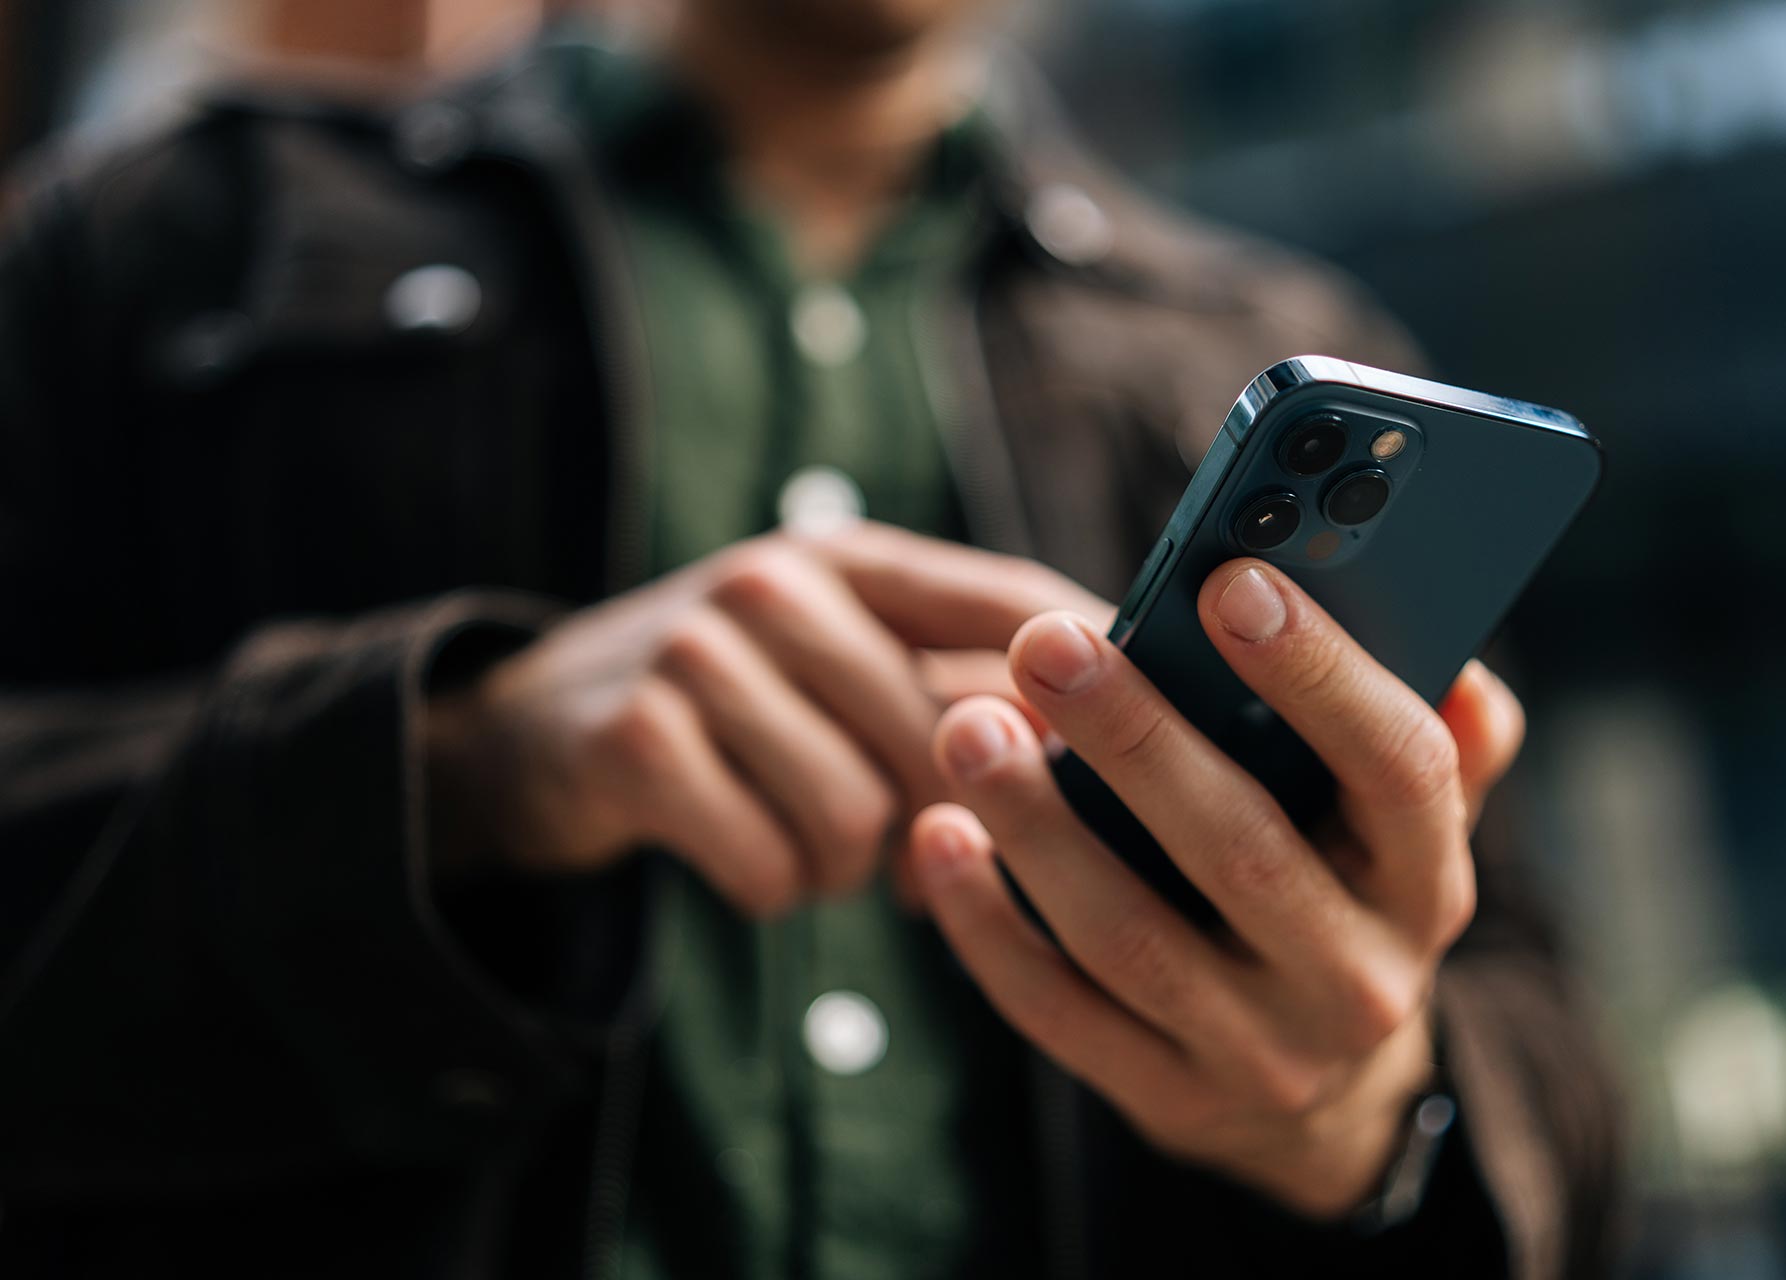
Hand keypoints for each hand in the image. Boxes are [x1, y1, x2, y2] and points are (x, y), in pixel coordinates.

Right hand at [425, 523, 1105, 915]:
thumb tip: (1110, 750)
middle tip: (908, 848)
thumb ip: (953, 687)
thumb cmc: (731, 707)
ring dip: (845, 866)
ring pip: (860, 814)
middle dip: (940, 820)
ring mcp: (699, 650)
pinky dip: (772, 886)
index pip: (1014, 601)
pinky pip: (772, 862)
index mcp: (852, 558)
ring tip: (810, 842)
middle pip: (945, 737)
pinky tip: (744, 852)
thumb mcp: (836, 662)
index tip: (1156, 742)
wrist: (533, 733)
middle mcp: (779, 580)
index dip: (1095, 674)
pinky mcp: (638, 737)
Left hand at [906, 559, 1523, 1215]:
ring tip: (968, 727)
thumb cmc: (1345, 900)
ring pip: (1130, 935)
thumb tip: (1452, 655)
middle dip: (1135, 738)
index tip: (1229, 582)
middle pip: (1241, 848)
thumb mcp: (1408, 830)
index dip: (1319, 674)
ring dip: (1038, 826)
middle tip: (1046, 644)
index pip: (1397, 769)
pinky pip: (1058, 1010)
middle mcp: (1357, 979)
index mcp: (1426, 882)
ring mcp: (1258, 1054)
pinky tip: (940, 835)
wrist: (1324, 1101)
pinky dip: (990, 923)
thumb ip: (1439, 740)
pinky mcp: (1165, 1098)